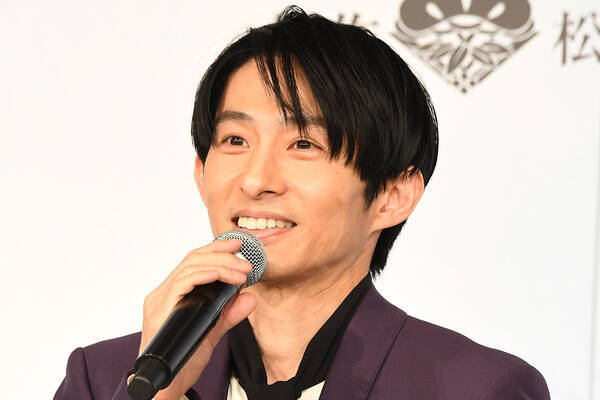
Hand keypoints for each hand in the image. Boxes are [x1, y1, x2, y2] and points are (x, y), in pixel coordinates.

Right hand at [139, 239, 256, 399]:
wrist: (167, 387)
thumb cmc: (185, 360)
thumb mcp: (213, 332)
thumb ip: (229, 314)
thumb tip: (250, 298)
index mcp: (173, 294)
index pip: (194, 261)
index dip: (216, 248)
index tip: (238, 245)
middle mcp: (163, 293)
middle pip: (193, 258)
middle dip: (223, 255)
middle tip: (247, 263)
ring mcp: (159, 301)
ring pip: (189, 266)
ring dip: (221, 265)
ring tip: (242, 273)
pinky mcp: (159, 311)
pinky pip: (181, 283)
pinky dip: (204, 275)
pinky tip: (221, 276)